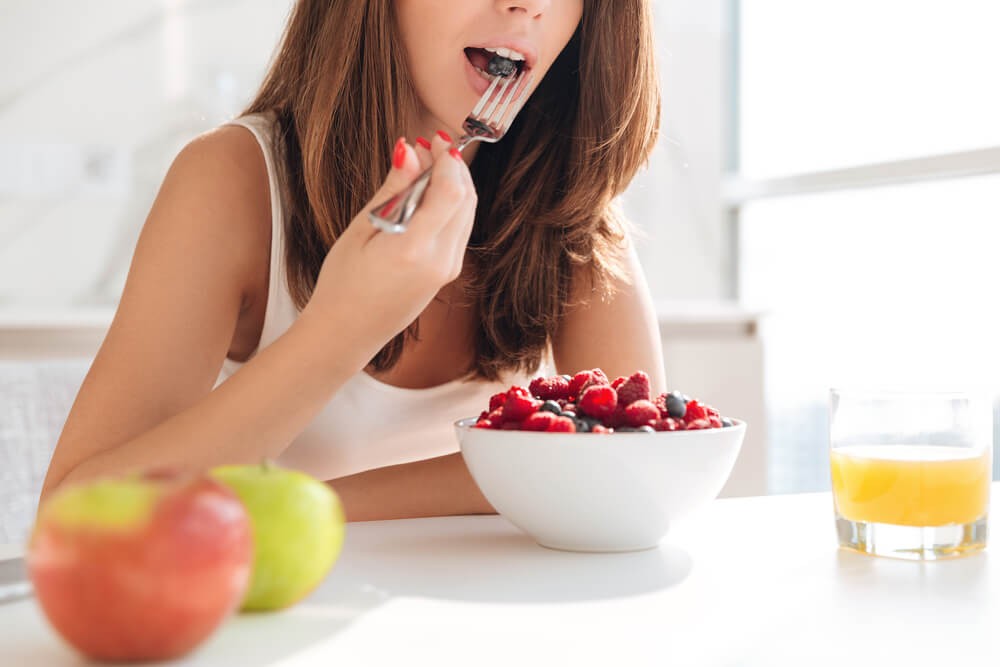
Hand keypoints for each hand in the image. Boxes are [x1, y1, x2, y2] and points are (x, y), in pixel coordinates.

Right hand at [302, 133, 476, 356]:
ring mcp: (448, 270)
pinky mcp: (448, 275)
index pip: (451, 190)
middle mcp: (439, 261)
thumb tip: (410, 150)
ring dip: (453, 184)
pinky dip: (451, 206)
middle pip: (466, 198)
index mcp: (413, 249)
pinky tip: (426, 196)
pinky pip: (460, 230)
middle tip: (427, 147)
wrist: (346, 334)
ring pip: (467, 213)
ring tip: (423, 168)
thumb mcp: (360, 231)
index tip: (432, 139)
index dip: (448, 158)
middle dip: (453, 167)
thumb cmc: (341, 285)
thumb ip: (392, 190)